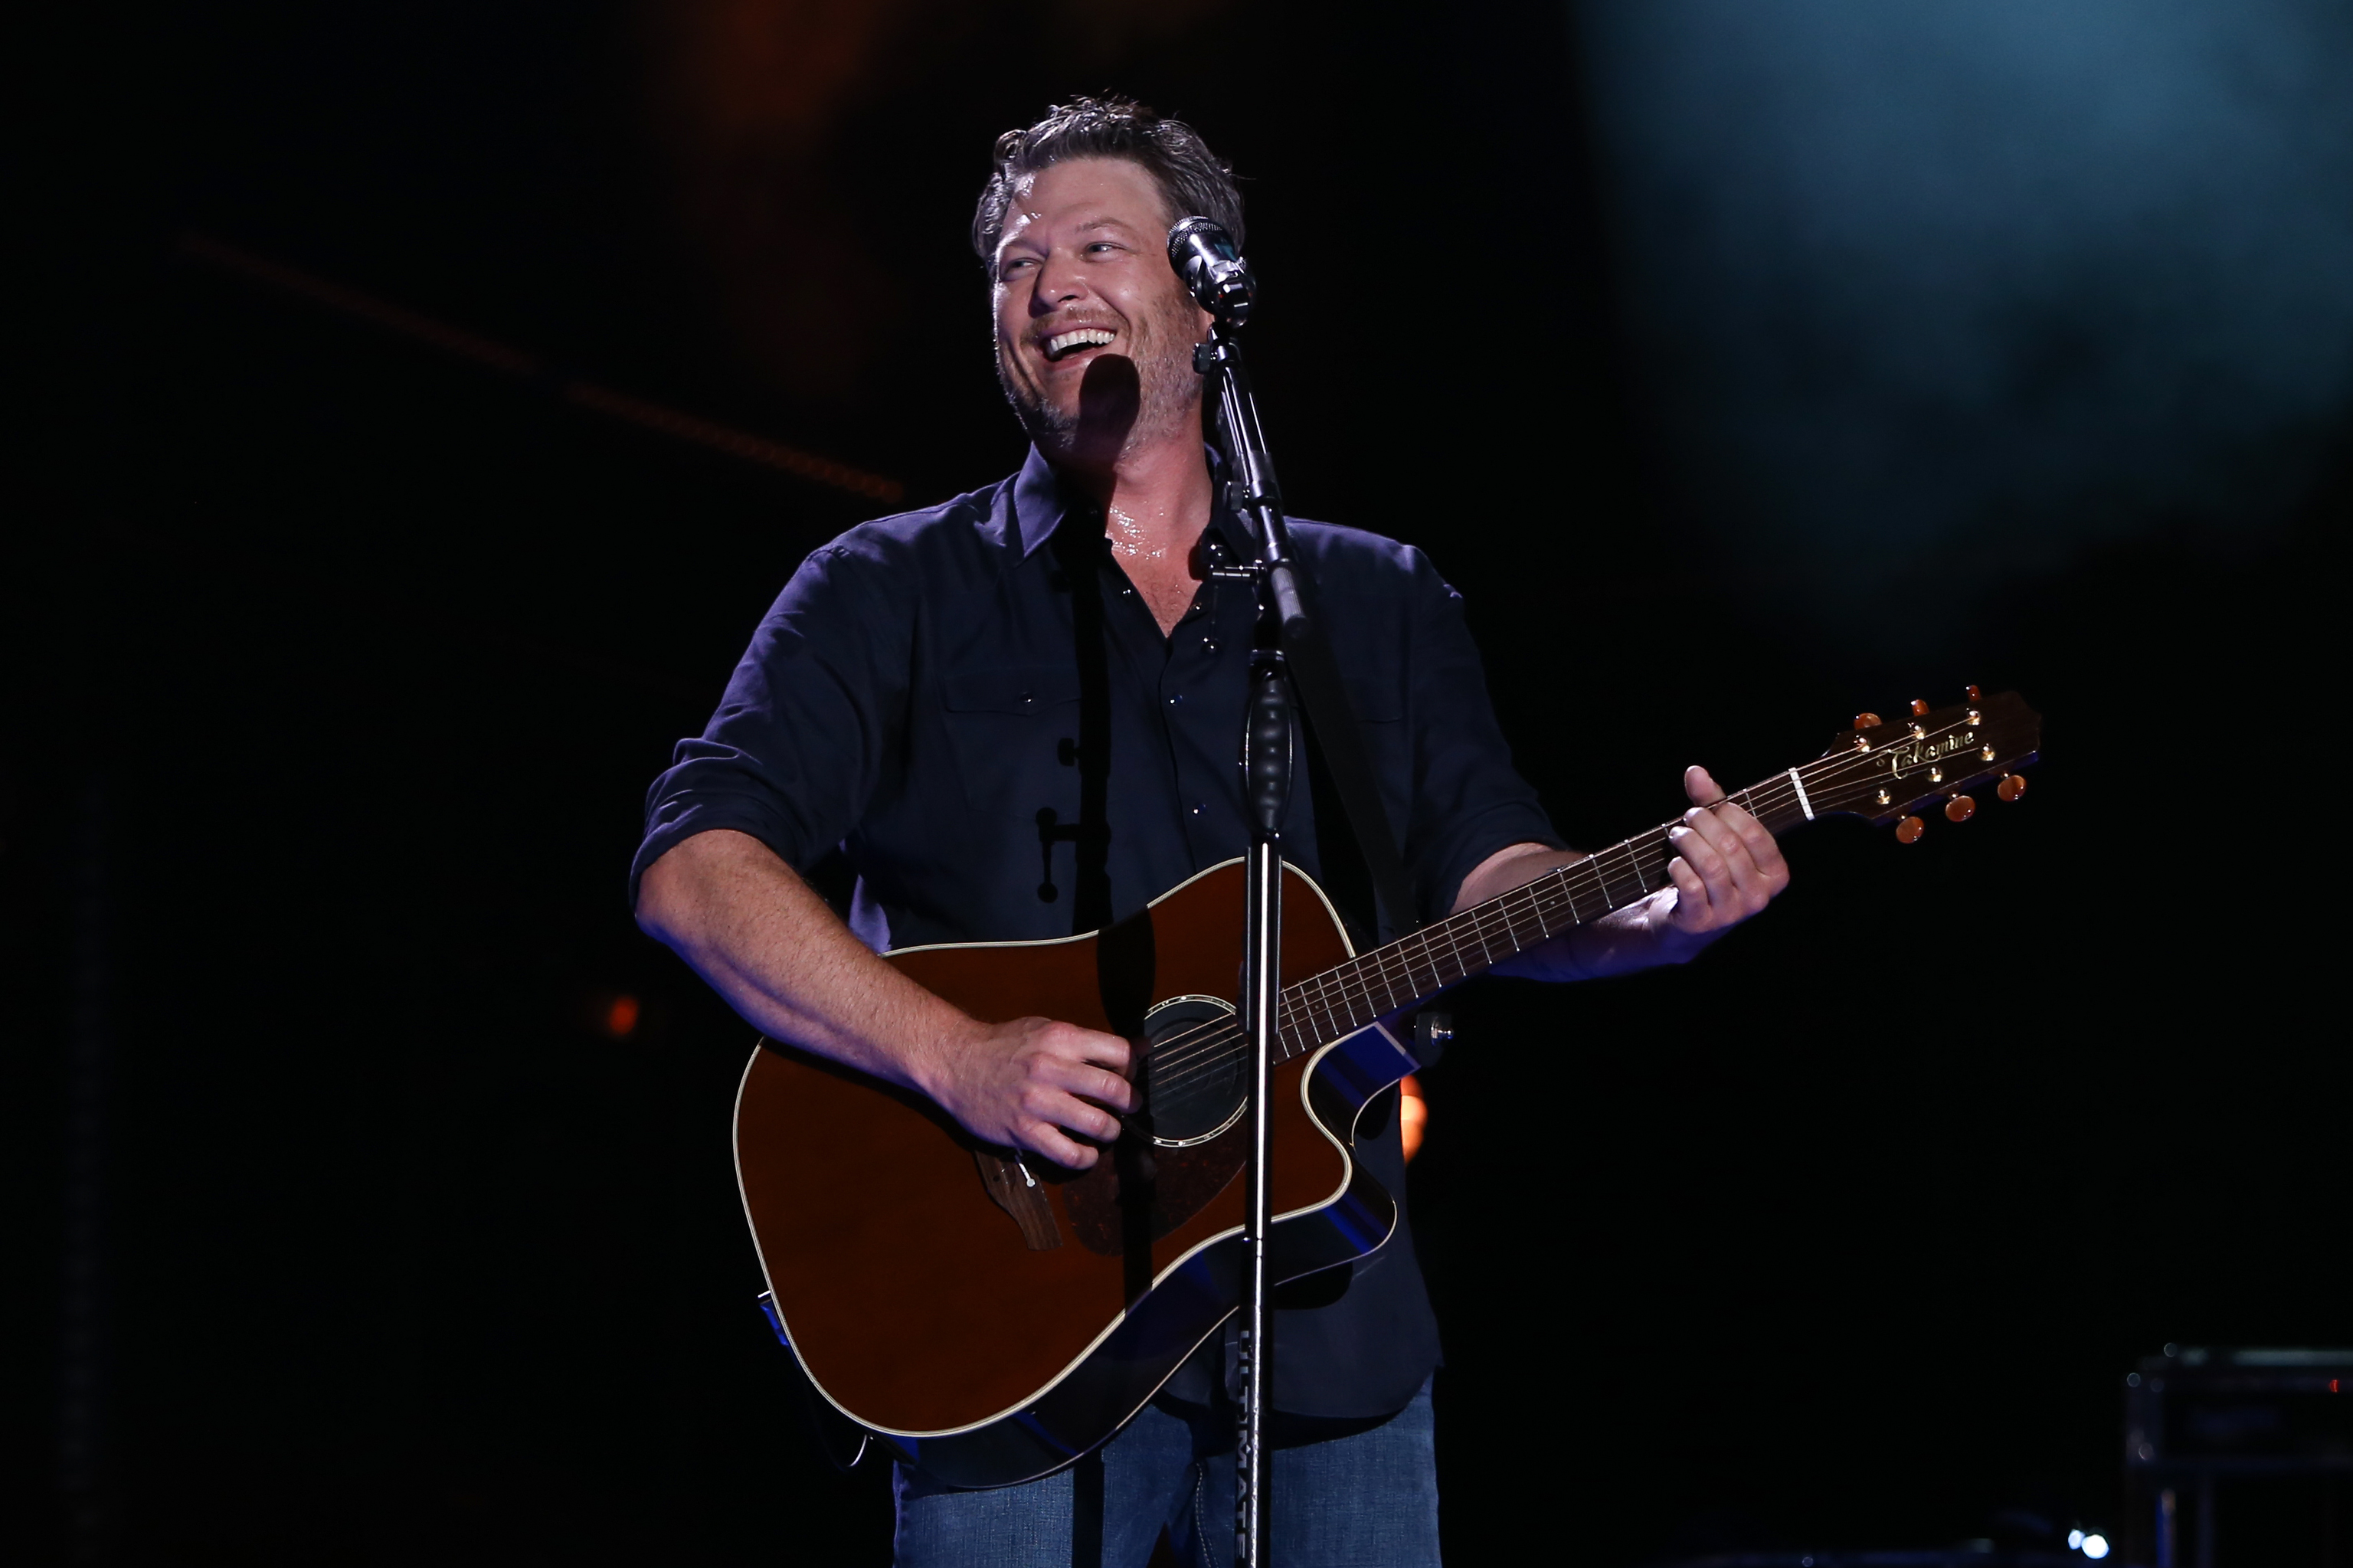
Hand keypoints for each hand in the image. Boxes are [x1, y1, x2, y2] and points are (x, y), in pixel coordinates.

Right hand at [919, 1016, 1133, 1170]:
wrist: (955, 1061)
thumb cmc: (1003, 1046)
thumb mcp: (1046, 1029)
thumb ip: (1091, 1042)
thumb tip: (1141, 1048)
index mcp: (1061, 1039)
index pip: (1119, 1053)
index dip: (1133, 1067)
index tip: (1131, 1076)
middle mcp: (1051, 1068)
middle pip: (1114, 1090)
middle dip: (1131, 1102)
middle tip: (1129, 1106)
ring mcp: (1037, 1102)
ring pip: (1098, 1125)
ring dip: (1111, 1131)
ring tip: (1107, 1129)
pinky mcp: (1024, 1131)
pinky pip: (1069, 1153)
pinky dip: (1085, 1157)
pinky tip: (1085, 1152)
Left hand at [1663, 765, 1789, 936]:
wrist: (1684, 923)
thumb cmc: (1706, 873)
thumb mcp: (1716, 837)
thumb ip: (1711, 803)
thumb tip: (1696, 771)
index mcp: (1774, 875)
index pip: (1755, 834)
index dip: (1727, 813)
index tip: (1709, 807)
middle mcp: (1759, 897)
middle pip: (1730, 847)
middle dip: (1703, 824)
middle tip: (1687, 819)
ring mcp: (1732, 913)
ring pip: (1711, 865)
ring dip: (1687, 842)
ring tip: (1677, 835)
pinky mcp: (1702, 922)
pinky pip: (1691, 886)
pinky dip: (1678, 868)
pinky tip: (1673, 864)